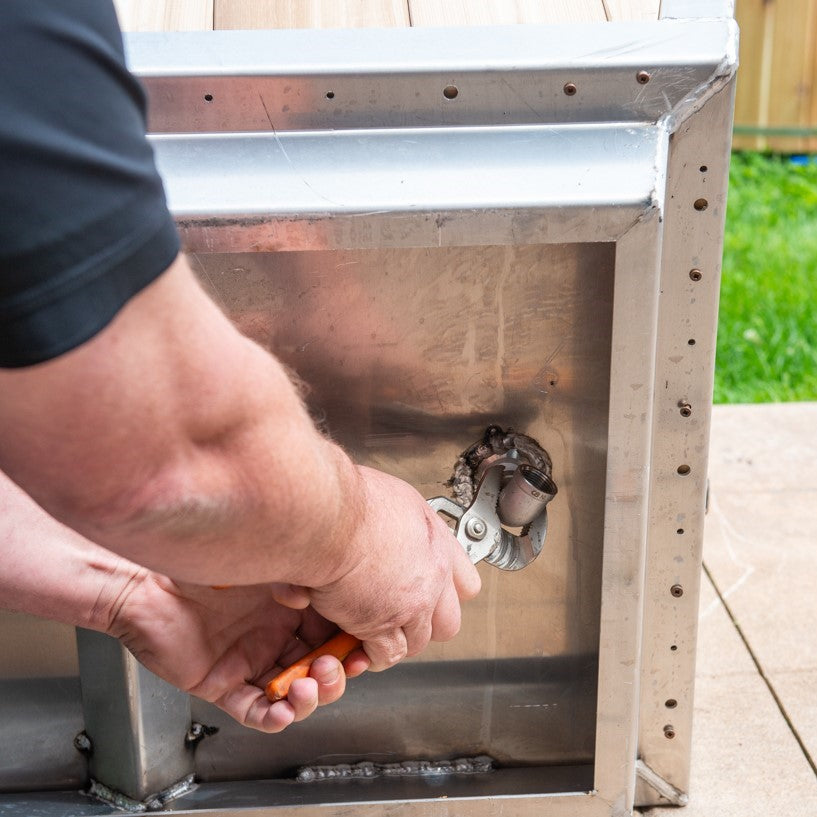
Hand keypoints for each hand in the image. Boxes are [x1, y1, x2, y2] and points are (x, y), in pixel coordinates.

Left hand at [107, 574, 365, 731]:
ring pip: (295, 692)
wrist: (146, 581)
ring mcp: (252, 661)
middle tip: (332, 664)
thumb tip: (321, 591)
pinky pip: (256, 711)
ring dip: (311, 696)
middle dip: (335, 673)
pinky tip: (285, 707)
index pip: (333, 632)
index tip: (366, 647)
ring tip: (309, 683)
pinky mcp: (225, 685)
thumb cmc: (201, 558)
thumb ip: (299, 572)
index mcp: (292, 605)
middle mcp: (275, 634)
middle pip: (320, 666)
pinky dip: (276, 715)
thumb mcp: (267, 559)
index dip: (352, 644)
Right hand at [303, 466, 480, 670]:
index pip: (465, 581)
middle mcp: (432, 571)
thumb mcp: (385, 495)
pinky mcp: (383, 625)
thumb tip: (380, 523)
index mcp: (432, 536)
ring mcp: (413, 602)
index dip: (446, 593)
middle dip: (426, 624)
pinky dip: (373, 655)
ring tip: (375, 633)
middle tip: (402, 618)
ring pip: (419, 640)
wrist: (326, 516)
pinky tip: (358, 645)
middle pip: (448, 619)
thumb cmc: (341, 498)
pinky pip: (388, 654)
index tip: (433, 595)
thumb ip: (392, 521)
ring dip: (397, 640)